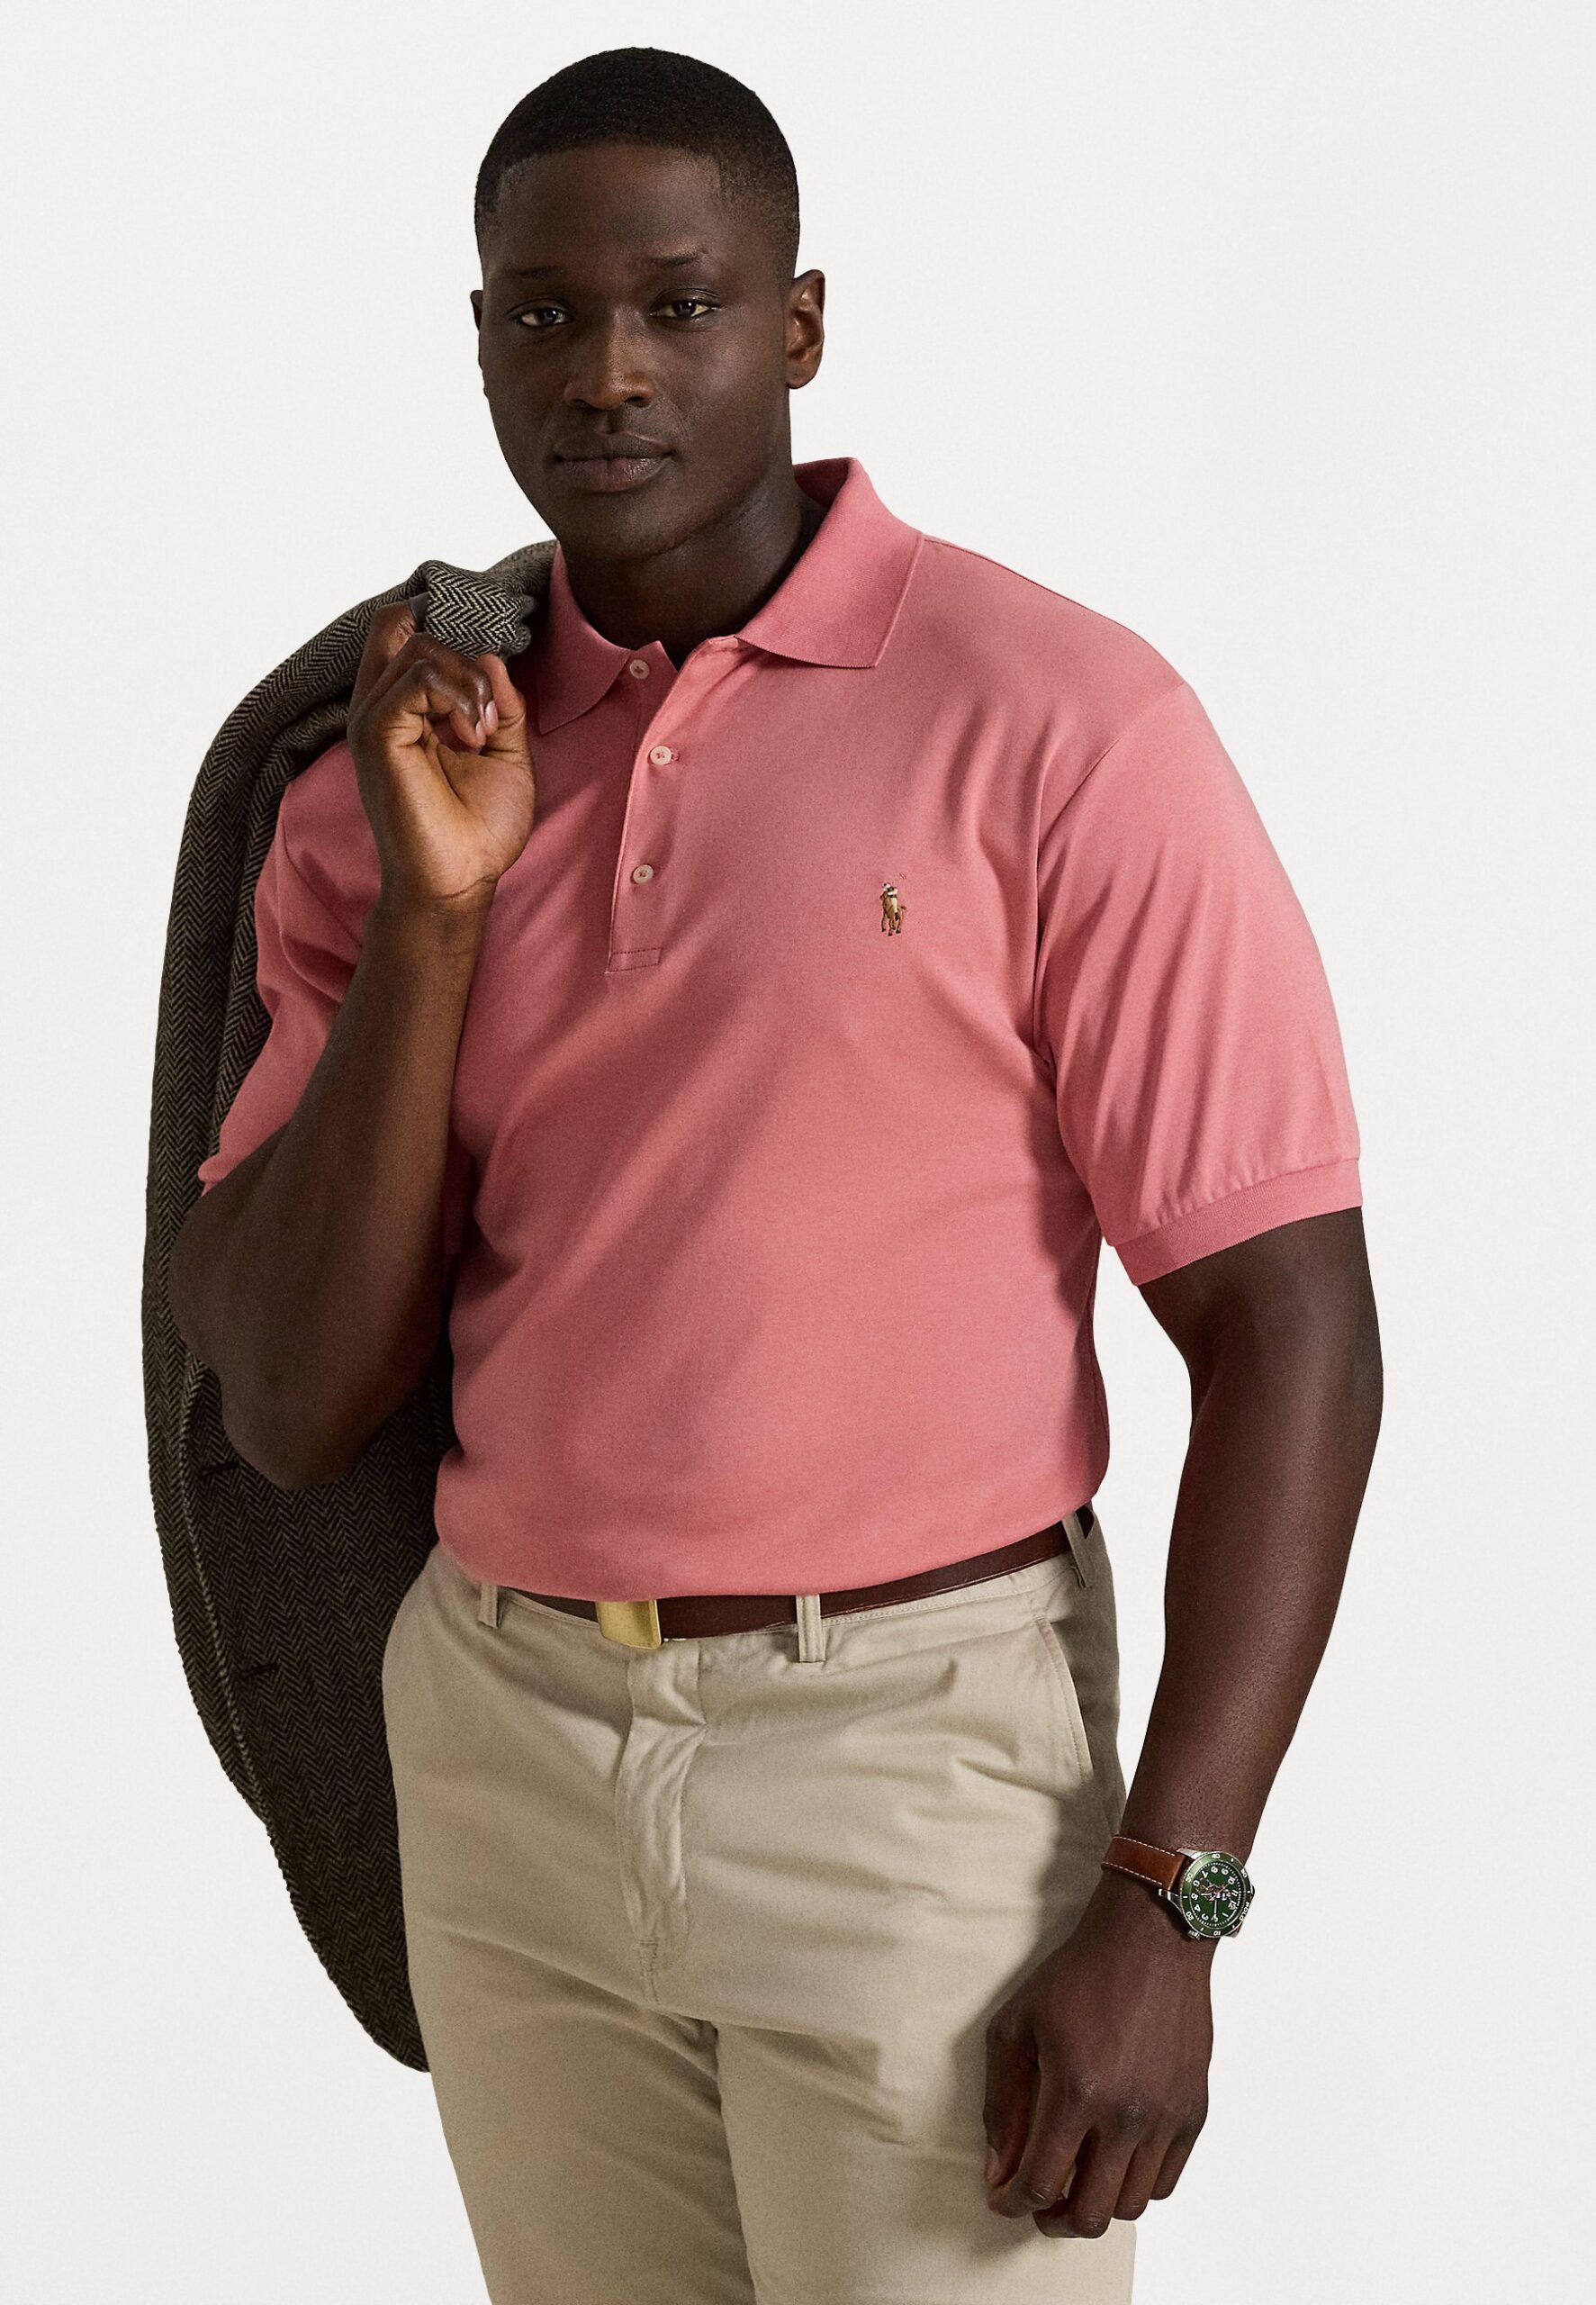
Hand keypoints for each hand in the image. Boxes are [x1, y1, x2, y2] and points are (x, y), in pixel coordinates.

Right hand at [346, 597, 537, 913]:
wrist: (461, 879)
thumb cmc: (479, 829)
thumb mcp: (505, 753)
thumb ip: (500, 703)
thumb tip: (491, 656)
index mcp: (402, 710)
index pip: (399, 630)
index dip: (441, 630)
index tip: (482, 681)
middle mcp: (380, 708)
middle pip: (413, 632)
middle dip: (467, 666)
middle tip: (487, 724)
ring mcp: (374, 720)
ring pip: (419, 648)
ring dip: (468, 686)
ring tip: (478, 738)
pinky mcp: (377, 735)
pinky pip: (417, 679)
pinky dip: (456, 698)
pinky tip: (469, 740)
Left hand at [983, 1868, 1213, 2237]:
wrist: (1151, 1939)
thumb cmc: (1078, 1974)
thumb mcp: (1017, 2024)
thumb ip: (1003, 2102)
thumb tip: (998, 2168)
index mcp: (1077, 2091)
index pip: (1040, 2183)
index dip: (1012, 2202)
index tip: (1001, 2199)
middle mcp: (1127, 2115)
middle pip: (1090, 2214)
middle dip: (1054, 2219)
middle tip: (1038, 2204)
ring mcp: (1166, 2117)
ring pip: (1130, 2206)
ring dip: (1096, 2204)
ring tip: (1076, 2181)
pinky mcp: (1192, 2112)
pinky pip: (1165, 2182)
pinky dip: (1135, 2185)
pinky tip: (1113, 2161)